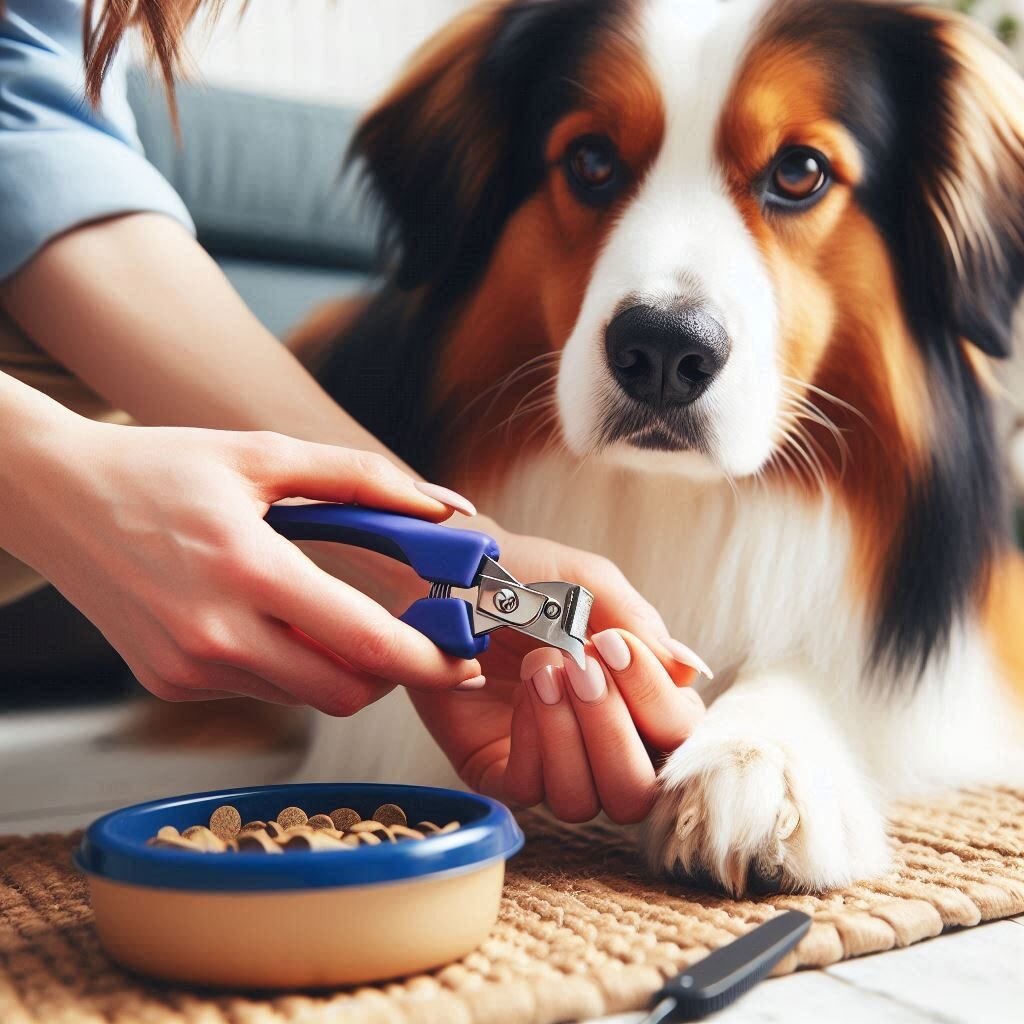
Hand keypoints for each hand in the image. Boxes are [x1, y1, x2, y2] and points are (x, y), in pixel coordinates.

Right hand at [0, 407, 482, 710]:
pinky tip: (263, 616)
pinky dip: (284, 664)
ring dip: (336, 666)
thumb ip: (362, 477)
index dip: (426, 659)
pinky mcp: (170, 682)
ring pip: (303, 694)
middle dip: (390, 673)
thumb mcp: (264, 454)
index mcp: (245, 568)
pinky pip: (259, 689)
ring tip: (326, 609)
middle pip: (342, 691)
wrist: (56, 496)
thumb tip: (441, 507)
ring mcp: (187, 667)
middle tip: (409, 638)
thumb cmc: (163, 467)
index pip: (361, 640)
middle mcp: (214, 632)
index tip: (464, 659)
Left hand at [410, 529, 707, 821]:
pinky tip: (525, 689)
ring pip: (582, 803)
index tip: (617, 647)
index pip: (677, 739)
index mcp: (634, 701)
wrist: (452, 570)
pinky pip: (527, 790)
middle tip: (584, 666)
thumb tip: (692, 672)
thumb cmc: (527, 576)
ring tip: (544, 667)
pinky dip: (533, 741)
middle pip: (635, 794)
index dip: (657, 704)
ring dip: (570, 734)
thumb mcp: (591, 586)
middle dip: (615, 733)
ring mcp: (545, 761)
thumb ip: (642, 627)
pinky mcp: (494, 768)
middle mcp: (596, 742)